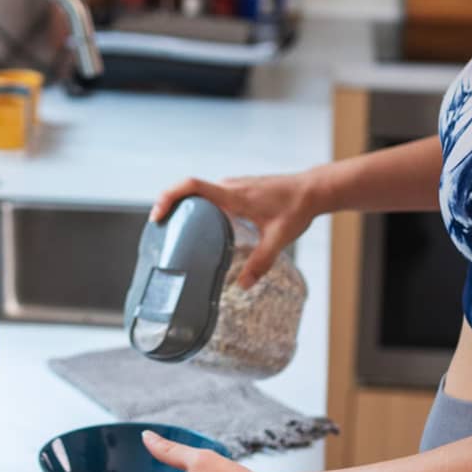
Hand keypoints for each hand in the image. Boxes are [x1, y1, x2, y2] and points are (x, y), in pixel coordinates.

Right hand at [153, 172, 319, 288]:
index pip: (193, 186)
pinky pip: (213, 196)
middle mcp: (230, 186)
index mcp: (234, 195)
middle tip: (161, 231)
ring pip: (202, 193)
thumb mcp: (278, 239)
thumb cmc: (296, 209)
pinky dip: (202, 207)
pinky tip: (205, 228)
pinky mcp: (240, 189)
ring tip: (177, 232)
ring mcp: (234, 185)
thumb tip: (242, 286)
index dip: (170, 196)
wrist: (313, 190)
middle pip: (190, 191)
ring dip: (186, 207)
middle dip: (171, 206)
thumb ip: (261, 263)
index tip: (158, 214)